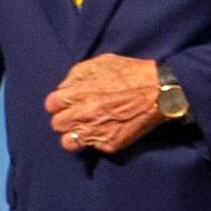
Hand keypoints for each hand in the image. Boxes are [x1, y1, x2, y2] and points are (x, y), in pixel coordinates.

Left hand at [45, 54, 166, 155]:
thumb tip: (64, 88)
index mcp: (76, 94)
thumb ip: (76, 75)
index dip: (60, 103)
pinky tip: (106, 131)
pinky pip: (93, 148)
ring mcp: (95, 131)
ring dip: (74, 136)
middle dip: (66, 118)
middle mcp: (82, 115)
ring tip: (86, 130)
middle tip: (79, 115)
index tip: (69, 102)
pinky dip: (97, 141)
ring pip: (68, 142)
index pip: (50, 105)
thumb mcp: (100, 63)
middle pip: (57, 124)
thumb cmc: (131, 74)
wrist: (160, 91)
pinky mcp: (109, 144)